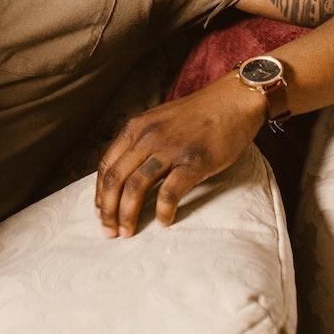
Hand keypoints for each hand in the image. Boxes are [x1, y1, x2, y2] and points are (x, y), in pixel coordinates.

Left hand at [94, 79, 264, 237]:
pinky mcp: (194, 162)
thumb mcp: (159, 121)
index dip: (99, 193)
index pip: (106, 165)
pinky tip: (164, 221)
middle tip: (110, 232)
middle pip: (115, 179)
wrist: (234, 100)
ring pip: (136, 187)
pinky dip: (163, 211)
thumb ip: (141, 142)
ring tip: (128, 232)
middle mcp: (148, 137)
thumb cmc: (199, 114)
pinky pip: (169, 192)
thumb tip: (126, 175)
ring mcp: (170, 149)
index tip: (101, 213)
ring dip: (128, 214)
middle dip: (108, 210)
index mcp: (136, 127)